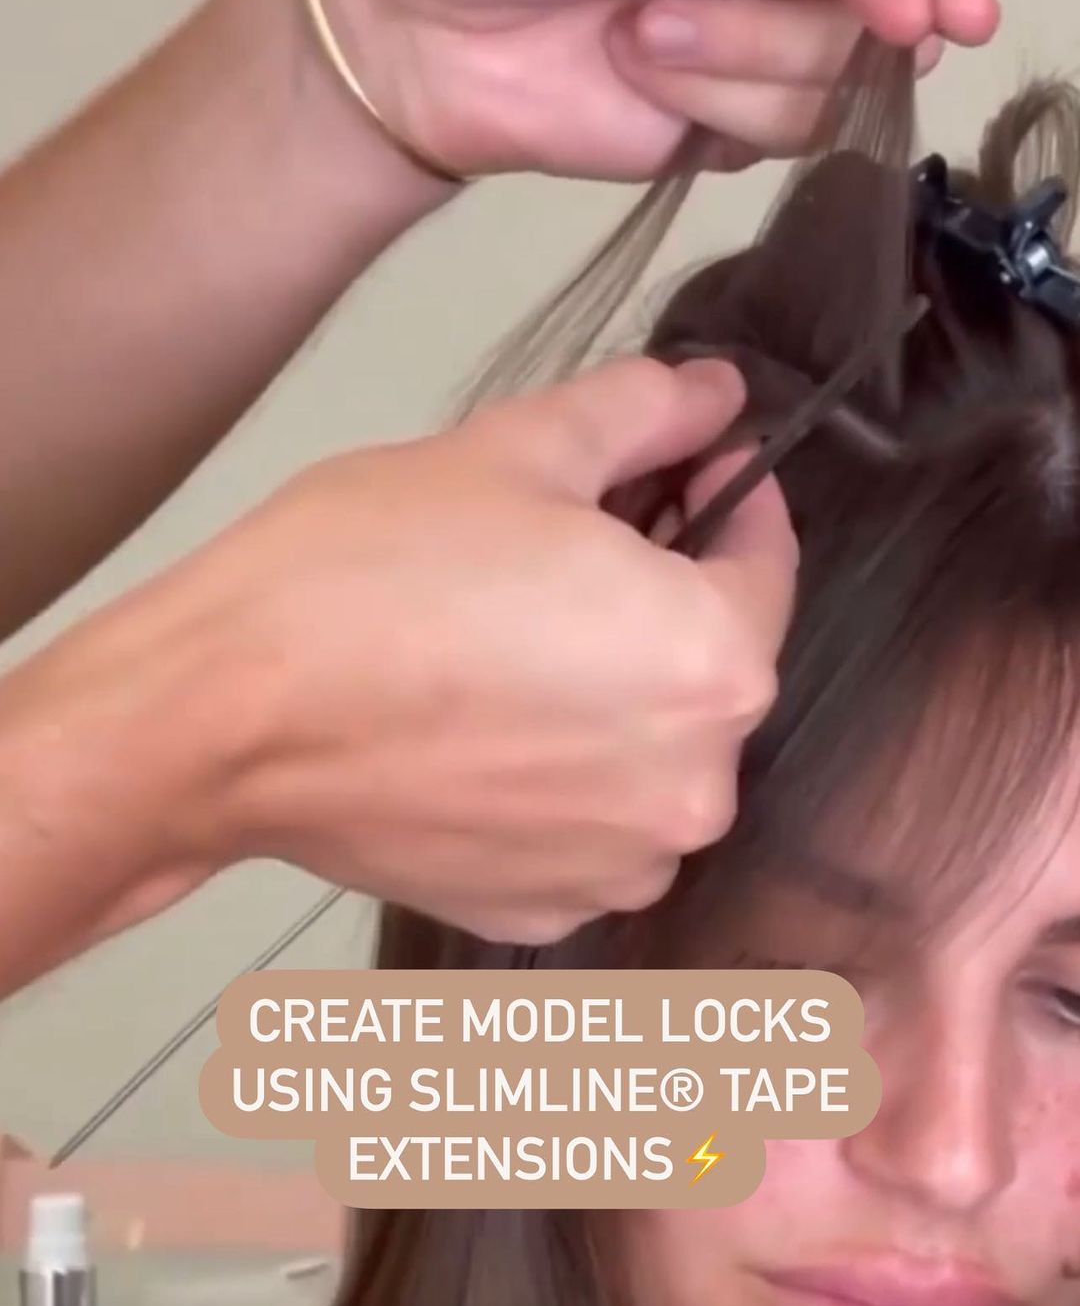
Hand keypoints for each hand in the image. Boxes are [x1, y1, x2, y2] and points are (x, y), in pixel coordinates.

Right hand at [197, 357, 795, 942]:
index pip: (765, 563)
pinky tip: (476, 718)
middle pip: (708, 662)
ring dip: (610, 687)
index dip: (728, 498)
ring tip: (510, 631)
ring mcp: (615, 866)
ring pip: (647, 749)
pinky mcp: (537, 913)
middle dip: (663, 591)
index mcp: (713, 663)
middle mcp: (693, 787)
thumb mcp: (518, 449)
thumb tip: (716, 392)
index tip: (685, 463)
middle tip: (572, 537)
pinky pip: (581, 824)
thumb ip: (644, 414)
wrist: (222, 713)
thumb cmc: (372, 568)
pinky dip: (553, 772)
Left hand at [320, 0, 999, 179]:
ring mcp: (768, 21)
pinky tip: (641, 77)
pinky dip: (719, 108)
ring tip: (640, 37)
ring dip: (746, 61)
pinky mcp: (740, 108)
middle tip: (889, 36)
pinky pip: (795, 128)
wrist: (407, 36)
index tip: (929, 6)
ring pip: (849, 68)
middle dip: (861, 16)